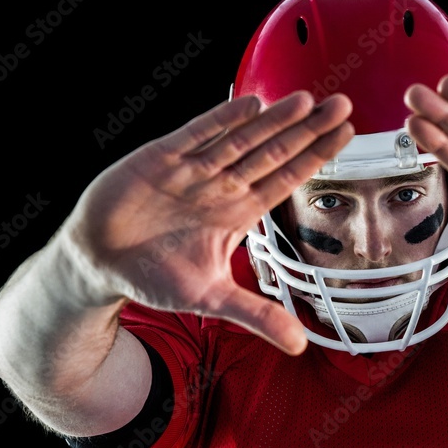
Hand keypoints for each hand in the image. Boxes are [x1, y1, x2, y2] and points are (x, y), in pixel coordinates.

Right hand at [64, 91, 353, 353]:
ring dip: (274, 120)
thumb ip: (256, 315)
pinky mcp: (161, 158)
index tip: (347, 135)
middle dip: (308, 130)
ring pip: (242, 138)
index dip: (316, 157)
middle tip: (344, 105)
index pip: (287, 178)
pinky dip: (222, 120)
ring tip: (308, 100)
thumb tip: (299, 346)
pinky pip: (197, 134)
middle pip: (274, 151)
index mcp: (238, 211)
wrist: (99, 263)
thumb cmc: (155, 275)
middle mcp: (222, 184)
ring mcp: (194, 169)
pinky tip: (251, 104)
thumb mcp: (211, 299)